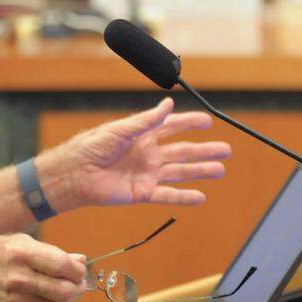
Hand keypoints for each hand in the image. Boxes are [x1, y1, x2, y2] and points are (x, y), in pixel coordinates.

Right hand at [0, 234, 85, 301]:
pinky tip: (48, 299)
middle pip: (64, 290)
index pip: (63, 266)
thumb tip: (80, 260)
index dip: (78, 270)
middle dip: (78, 287)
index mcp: (21, 254)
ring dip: (66, 299)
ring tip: (64, 290)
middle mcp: (19, 279)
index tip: (80, 269)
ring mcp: (15, 301)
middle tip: (78, 283)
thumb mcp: (18, 243)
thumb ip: (51, 252)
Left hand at [43, 97, 231, 207]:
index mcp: (143, 135)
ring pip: (181, 172)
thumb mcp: (121, 129)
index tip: (209, 121)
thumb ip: (147, 120)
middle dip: (205, 150)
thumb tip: (169, 104)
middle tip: (227, 149)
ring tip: (220, 170)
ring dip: (201, 171)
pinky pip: (168, 194)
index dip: (190, 123)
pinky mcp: (142, 193)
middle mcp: (148, 154)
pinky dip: (184, 197)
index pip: (173, 127)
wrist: (75, 174)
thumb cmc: (92, 147)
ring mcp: (147, 174)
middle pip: (183, 151)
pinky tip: (201, 197)